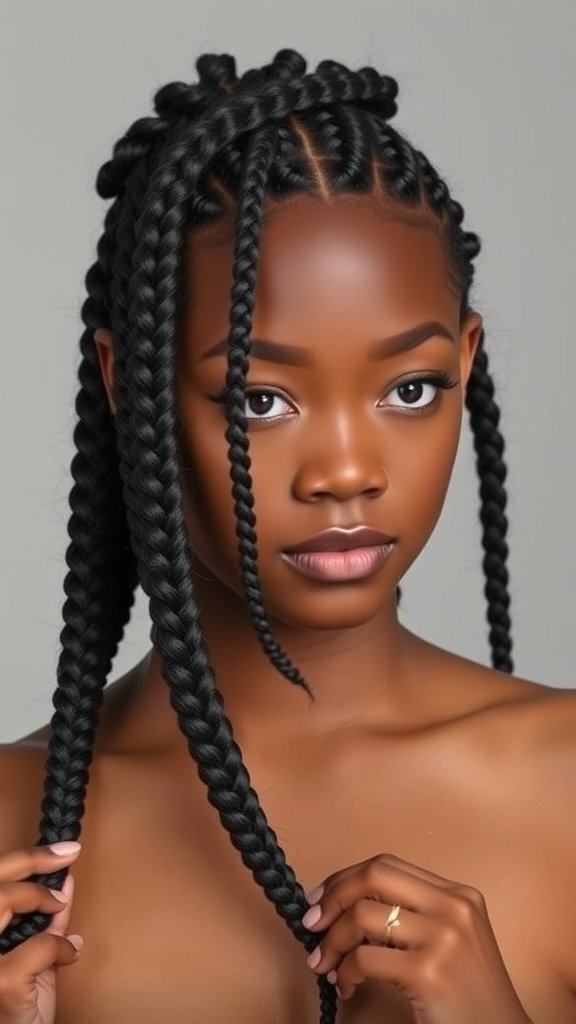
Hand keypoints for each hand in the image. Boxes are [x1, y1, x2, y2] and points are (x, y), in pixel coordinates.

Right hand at [0, 842, 83, 1023]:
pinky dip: (61, 946)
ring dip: (39, 896)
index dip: (26, 856)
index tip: (61, 848)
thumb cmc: (21, 1005)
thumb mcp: (35, 952)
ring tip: (56, 906)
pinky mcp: (1, 979)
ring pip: (3, 900)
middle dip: (32, 859)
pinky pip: (40, 944)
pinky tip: (68, 955)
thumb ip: (46, 918)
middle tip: (67, 856)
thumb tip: (64, 880)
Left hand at [302, 853, 530, 1023]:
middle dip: (333, 895)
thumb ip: (413, 916)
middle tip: (312, 922)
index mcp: (458, 895)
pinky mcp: (429, 971)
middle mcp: (453, 907)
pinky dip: (344, 972)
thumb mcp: (450, 941)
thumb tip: (346, 906)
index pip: (388, 865)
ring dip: (332, 942)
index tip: (321, 899)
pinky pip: (364, 958)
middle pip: (374, 875)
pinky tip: (346, 986)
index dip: (346, 878)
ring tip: (325, 964)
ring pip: (362, 916)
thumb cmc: (470, 996)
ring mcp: (443, 938)